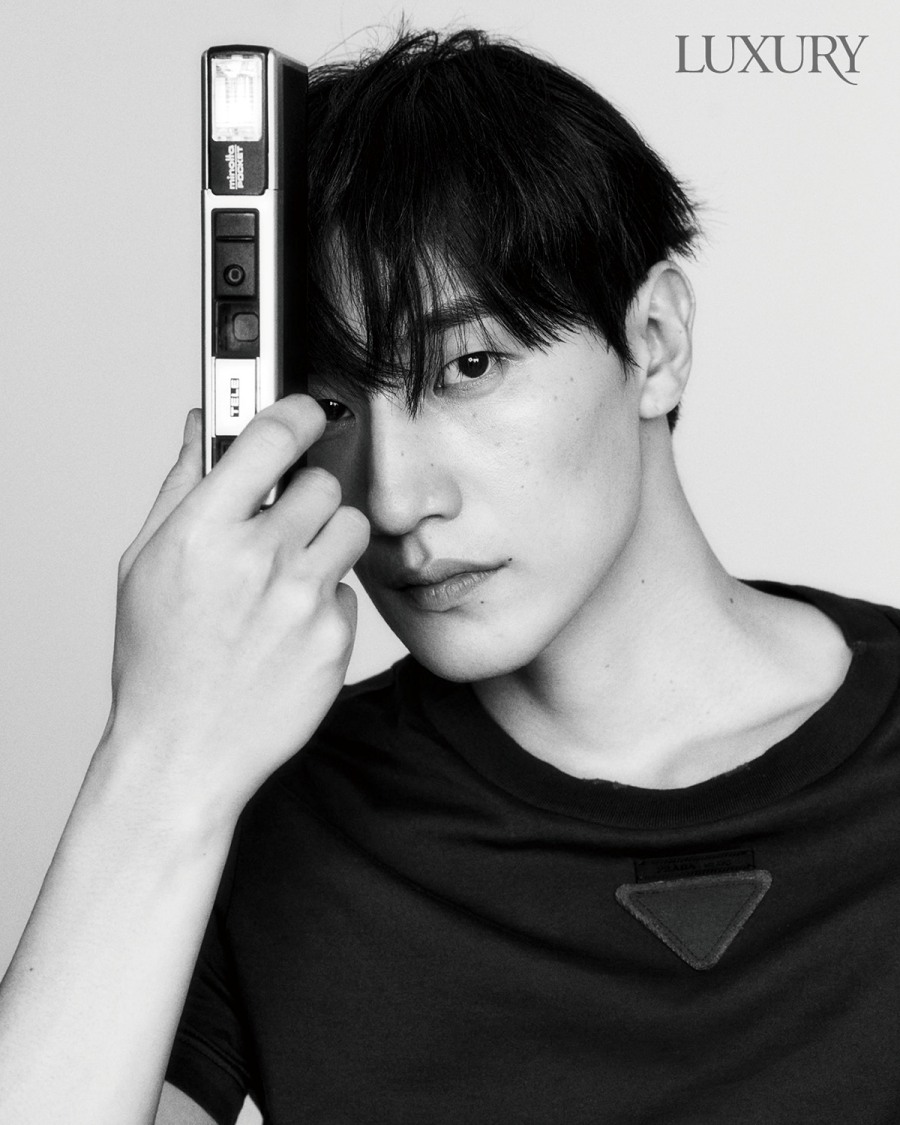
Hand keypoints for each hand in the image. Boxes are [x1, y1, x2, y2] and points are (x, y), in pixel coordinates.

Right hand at [105, 396, 368, 815]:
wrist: (184, 750)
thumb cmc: (157, 660)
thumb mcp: (143, 564)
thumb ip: (179, 485)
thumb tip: (199, 424)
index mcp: (203, 531)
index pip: (272, 435)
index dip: (297, 411)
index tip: (308, 410)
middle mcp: (258, 559)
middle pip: (323, 483)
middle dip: (305, 497)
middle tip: (282, 524)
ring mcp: (302, 600)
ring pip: (351, 528)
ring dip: (327, 540)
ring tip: (292, 571)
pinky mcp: (334, 638)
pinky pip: (349, 590)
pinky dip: (327, 599)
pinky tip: (291, 625)